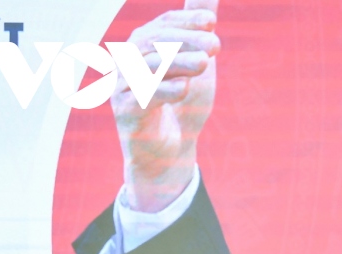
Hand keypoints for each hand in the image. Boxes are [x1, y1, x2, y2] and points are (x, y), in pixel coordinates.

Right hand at [113, 0, 220, 211]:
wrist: (170, 149)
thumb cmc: (181, 102)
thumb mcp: (195, 63)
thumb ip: (197, 31)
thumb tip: (209, 2)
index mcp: (144, 46)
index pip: (162, 25)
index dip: (185, 20)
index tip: (212, 20)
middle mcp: (129, 62)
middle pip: (152, 42)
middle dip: (185, 40)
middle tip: (216, 45)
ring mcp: (124, 87)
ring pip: (148, 69)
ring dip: (176, 63)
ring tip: (204, 64)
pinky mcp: (127, 114)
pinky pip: (143, 99)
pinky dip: (164, 92)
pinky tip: (184, 88)